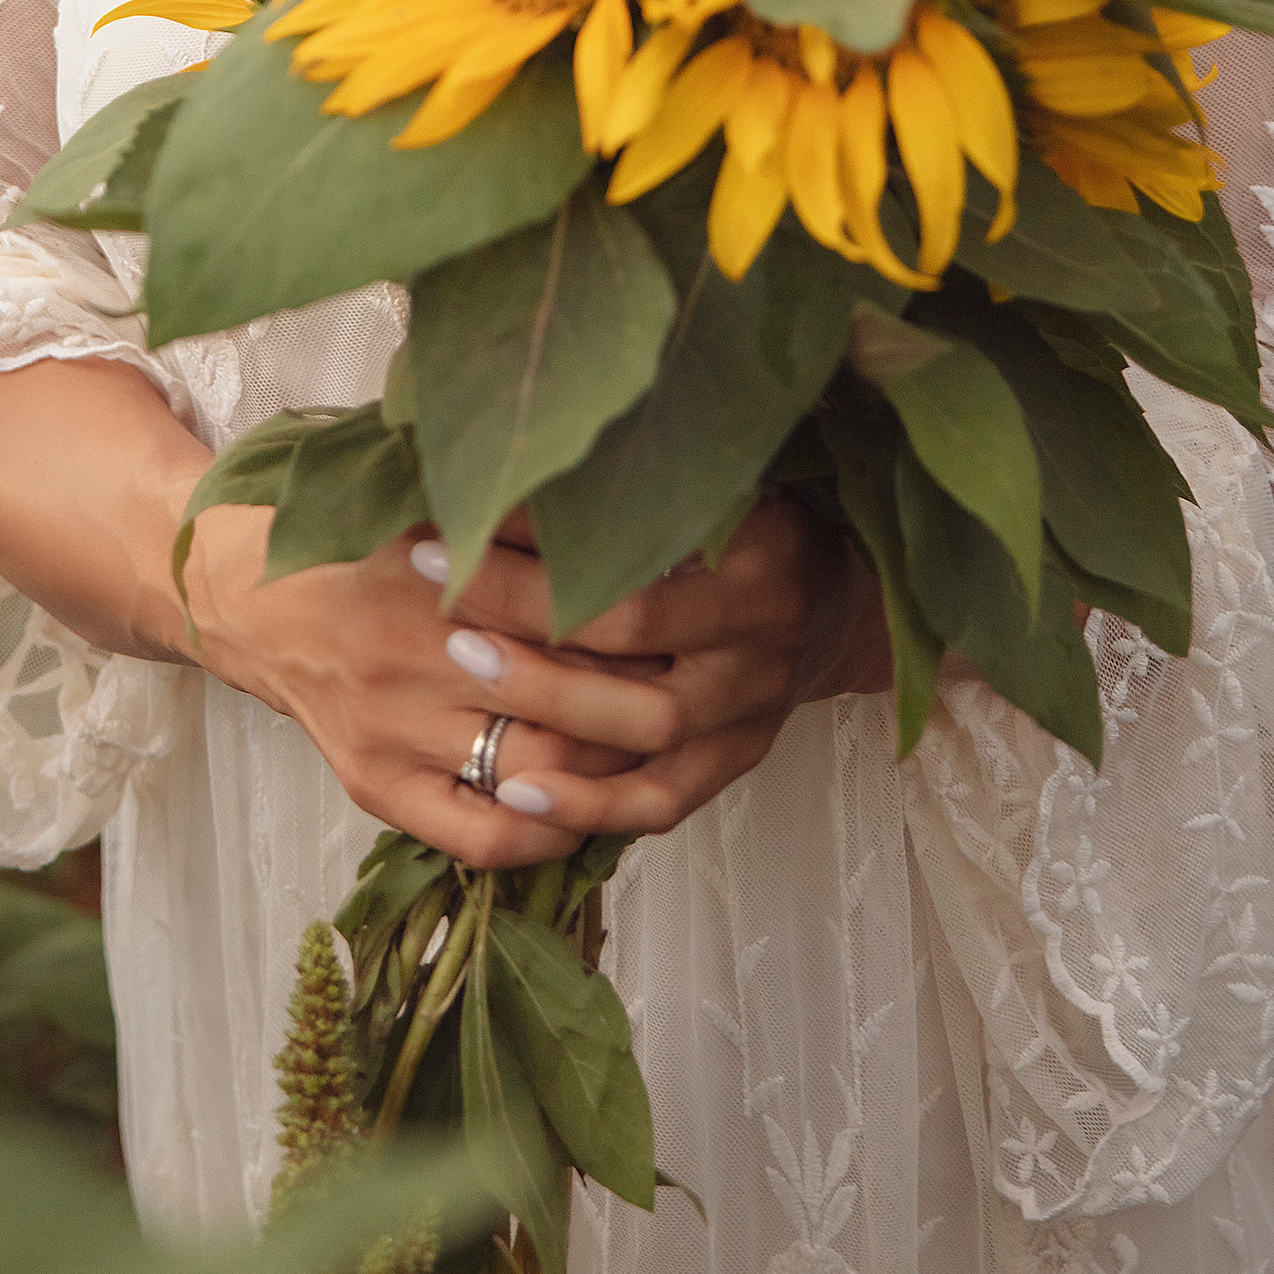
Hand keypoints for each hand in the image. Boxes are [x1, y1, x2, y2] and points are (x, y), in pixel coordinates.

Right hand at [179, 492, 888, 870]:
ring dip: (606, 771)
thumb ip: (513, 494)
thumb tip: (625, 471)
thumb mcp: (423, 485)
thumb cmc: (355, 528)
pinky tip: (585, 807)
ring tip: (659, 747)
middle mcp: (408, 657)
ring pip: (533, 776)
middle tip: (700, 686)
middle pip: (565, 701)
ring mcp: (391, 732)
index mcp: (428, 569)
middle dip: (642, 700)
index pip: (566, 611)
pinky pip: (477, 840)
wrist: (242, 591)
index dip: (639, 620)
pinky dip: (544, 834)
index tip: (696, 610)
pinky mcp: (373, 786)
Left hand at [397, 498, 892, 852]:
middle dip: (528, 611)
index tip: (464, 521)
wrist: (828, 602)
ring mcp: (753, 708)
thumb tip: (508, 470)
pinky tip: (515, 793)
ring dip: (548, 702)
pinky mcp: (738, 762)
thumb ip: (631, 488)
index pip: (641, 546)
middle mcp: (762, 632)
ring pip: (648, 724)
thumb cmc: (746, 527)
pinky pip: (663, 799)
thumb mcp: (713, 489)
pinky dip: (589, 803)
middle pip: (634, 632)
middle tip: (446, 596)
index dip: (546, 537)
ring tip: (464, 671)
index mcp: (758, 550)